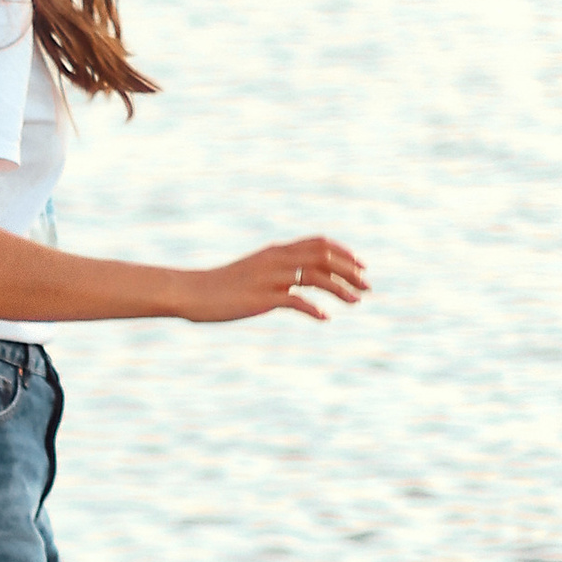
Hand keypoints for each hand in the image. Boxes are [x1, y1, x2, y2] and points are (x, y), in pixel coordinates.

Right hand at [181, 236, 368, 323]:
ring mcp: (270, 278)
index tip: (361, 266)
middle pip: (324, 257)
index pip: (319, 243)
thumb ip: (278, 270)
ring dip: (341, 289)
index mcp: (276, 251)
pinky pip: (295, 301)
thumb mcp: (255, 271)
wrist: (193, 292)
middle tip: (368, 286)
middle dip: (350, 270)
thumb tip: (300, 279)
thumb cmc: (223, 285)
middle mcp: (277, 260)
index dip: (344, 253)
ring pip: (316, 277)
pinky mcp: (262, 298)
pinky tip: (325, 317)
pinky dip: (314, 309)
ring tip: (356, 301)